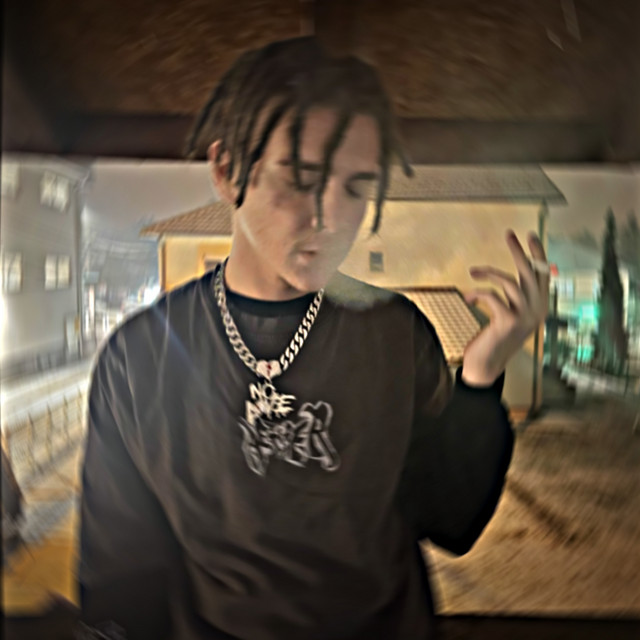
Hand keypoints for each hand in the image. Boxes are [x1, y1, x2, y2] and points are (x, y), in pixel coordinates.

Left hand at [461, 229, 549, 386]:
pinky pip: (492, 296)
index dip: (538, 255)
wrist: (487, 366)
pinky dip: (477, 293)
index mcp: (540, 308)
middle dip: (519, 251)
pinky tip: (468, 297)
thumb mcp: (509, 316)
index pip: (543, 275)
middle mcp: (537, 311)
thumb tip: (507, 277)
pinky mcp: (508, 321)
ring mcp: (524, 316)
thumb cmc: (495, 338)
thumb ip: (514, 299)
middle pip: (530, 273)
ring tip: (472, 271)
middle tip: (509, 234)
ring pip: (509, 281)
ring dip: (488, 273)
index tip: (530, 236)